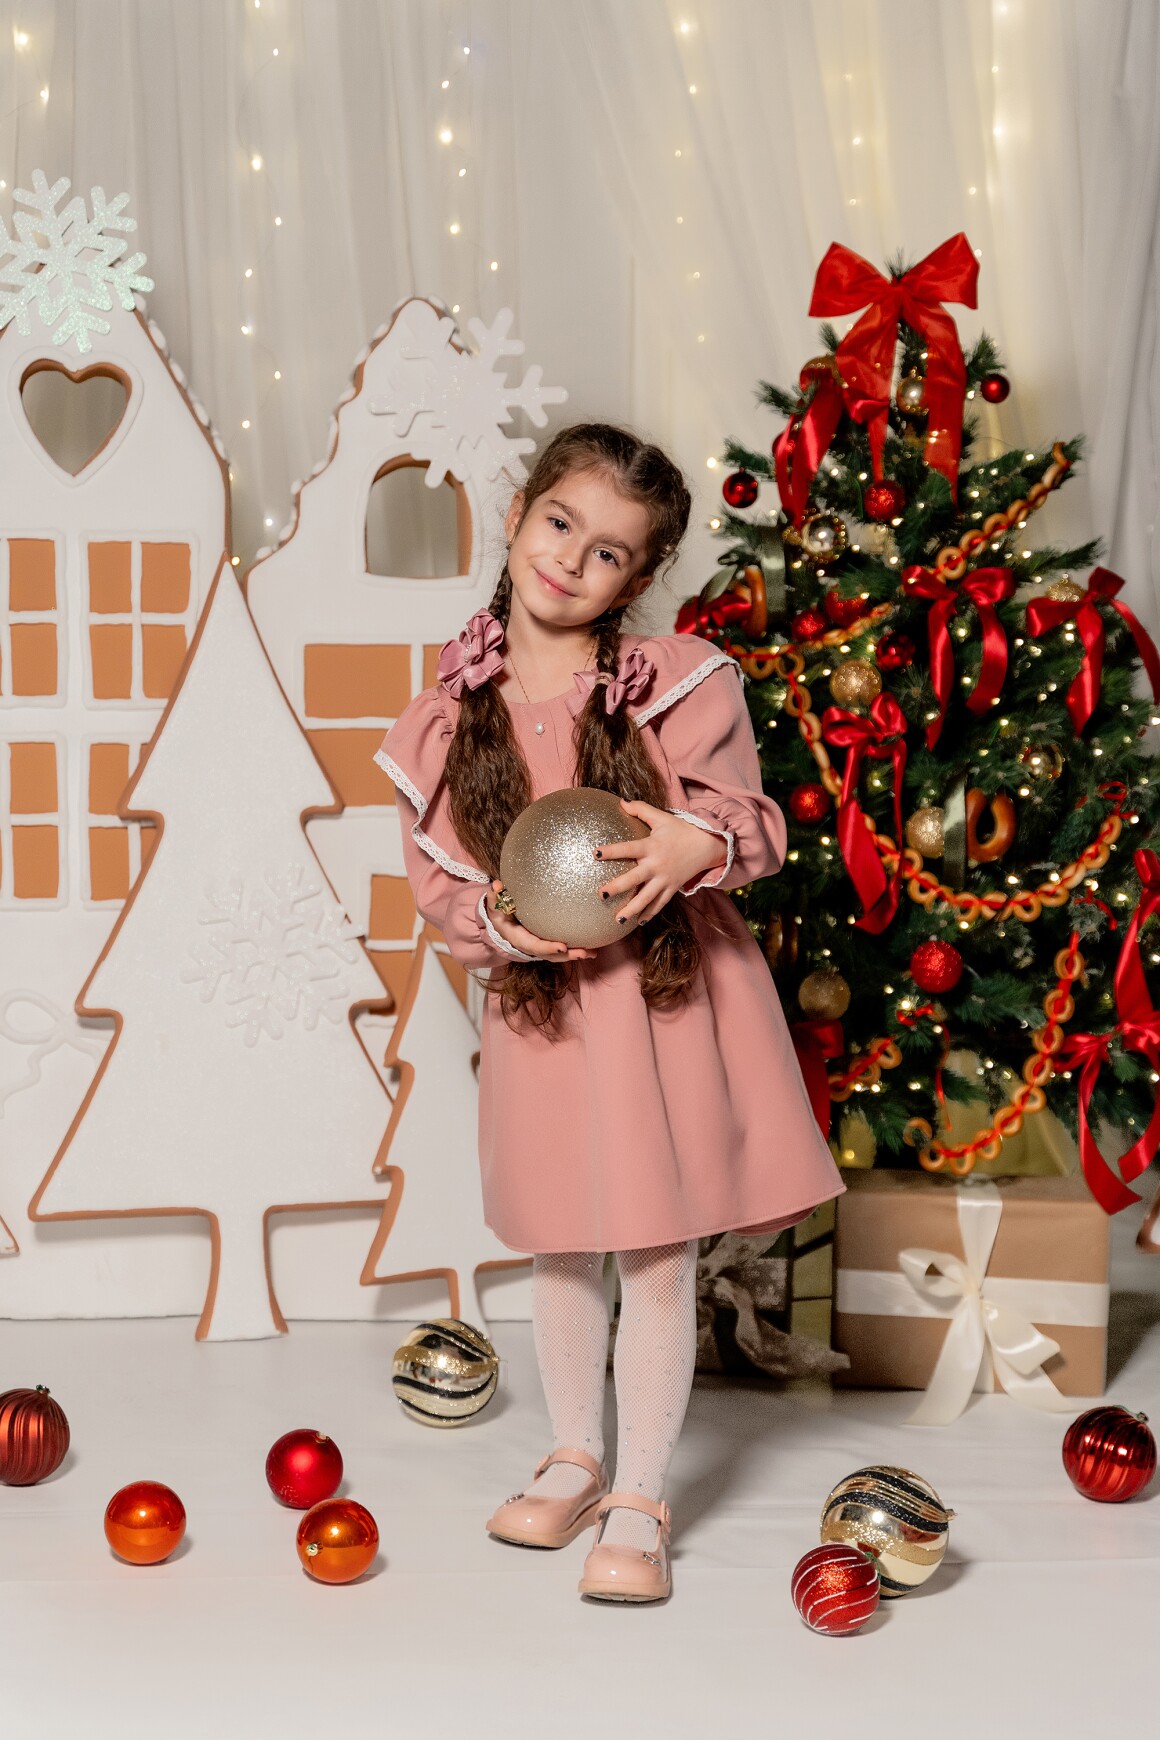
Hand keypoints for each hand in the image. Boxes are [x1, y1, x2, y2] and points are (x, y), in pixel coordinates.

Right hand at [485, 880, 597, 960]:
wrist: (500, 921)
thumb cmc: (498, 911)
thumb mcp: (494, 905)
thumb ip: (495, 896)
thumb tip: (497, 886)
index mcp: (519, 939)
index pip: (535, 946)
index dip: (548, 948)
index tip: (563, 947)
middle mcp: (531, 946)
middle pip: (551, 955)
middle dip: (568, 955)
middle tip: (584, 953)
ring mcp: (540, 946)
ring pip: (559, 955)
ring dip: (576, 955)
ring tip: (593, 953)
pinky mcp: (548, 943)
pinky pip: (563, 949)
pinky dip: (577, 950)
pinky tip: (593, 947)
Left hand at [595, 800, 727, 923]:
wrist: (707, 845)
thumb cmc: (681, 830)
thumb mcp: (661, 817)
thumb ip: (641, 809)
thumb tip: (621, 801)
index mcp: (651, 847)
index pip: (628, 848)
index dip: (612, 851)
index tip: (595, 853)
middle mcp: (657, 865)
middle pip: (634, 879)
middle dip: (617, 887)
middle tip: (601, 894)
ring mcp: (665, 880)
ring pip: (646, 898)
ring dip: (632, 910)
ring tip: (617, 921)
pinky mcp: (672, 888)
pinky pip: (660, 904)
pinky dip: (649, 913)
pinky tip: (637, 922)